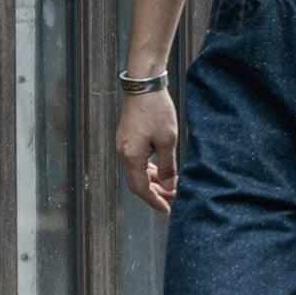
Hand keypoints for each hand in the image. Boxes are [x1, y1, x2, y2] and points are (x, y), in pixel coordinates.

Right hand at [116, 90, 179, 214]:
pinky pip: (136, 161)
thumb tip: (169, 187)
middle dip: (155, 193)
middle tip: (172, 200)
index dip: (155, 201)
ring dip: (153, 181)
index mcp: (131, 156)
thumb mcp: (168, 141)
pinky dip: (148, 169)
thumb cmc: (157, 111)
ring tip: (170, 186)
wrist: (144, 85)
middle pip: (137, 183)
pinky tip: (161, 170)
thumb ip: (168, 166)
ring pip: (137, 172)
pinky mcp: (127, 138)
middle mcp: (123, 153)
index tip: (168, 209)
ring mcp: (123, 145)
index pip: (141, 188)